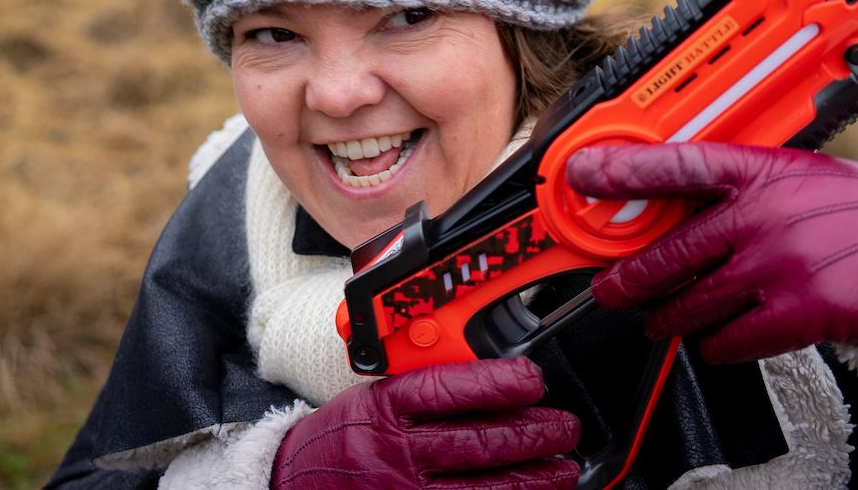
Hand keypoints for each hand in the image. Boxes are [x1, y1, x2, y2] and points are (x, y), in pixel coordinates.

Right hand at [271, 357, 579, 489]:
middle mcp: (395, 452)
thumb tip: (494, 381)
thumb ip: (424, 391)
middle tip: (564, 427)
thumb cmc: (344, 436)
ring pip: (481, 487)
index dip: (498, 383)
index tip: (533, 378)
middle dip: (532, 435)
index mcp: (385, 407)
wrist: (293, 482)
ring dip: (532, 479)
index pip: (450, 390)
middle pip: (477, 443)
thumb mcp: (375, 397)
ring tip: (563, 468)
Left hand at [567, 142, 857, 363]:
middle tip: (610, 291)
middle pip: (668, 252)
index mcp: (761, 170)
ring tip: (663, 322)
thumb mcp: (798, 175)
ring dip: (669, 320)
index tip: (582, 173)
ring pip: (691, 303)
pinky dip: (715, 346)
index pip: (678, 163)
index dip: (624, 169)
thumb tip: (677, 202)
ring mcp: (778, 263)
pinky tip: (718, 340)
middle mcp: (763, 213)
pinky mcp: (798, 311)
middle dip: (628, 280)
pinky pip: (728, 341)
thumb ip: (742, 188)